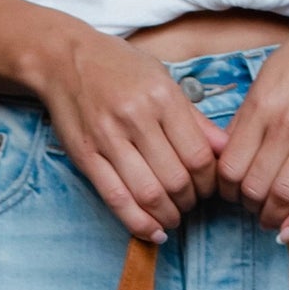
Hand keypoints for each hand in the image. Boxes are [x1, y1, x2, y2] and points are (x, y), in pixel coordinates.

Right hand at [34, 25, 227, 242]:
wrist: (63, 58)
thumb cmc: (119, 68)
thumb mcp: (162, 80)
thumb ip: (194, 118)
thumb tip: (225, 150)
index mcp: (162, 97)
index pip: (198, 156)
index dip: (209, 182)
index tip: (208, 188)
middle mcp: (136, 117)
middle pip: (176, 180)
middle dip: (190, 202)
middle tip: (190, 203)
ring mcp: (108, 138)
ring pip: (149, 195)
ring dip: (168, 216)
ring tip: (173, 217)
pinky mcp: (86, 156)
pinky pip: (117, 200)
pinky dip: (139, 224)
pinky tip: (154, 231)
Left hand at [215, 0, 288, 238]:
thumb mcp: (268, 77)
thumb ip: (248, 117)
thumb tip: (227, 156)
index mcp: (261, 105)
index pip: (229, 167)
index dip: (226, 192)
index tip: (233, 197)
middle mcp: (286, 120)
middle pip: (254, 186)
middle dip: (249, 209)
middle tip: (255, 212)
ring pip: (285, 193)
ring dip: (274, 218)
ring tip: (273, 222)